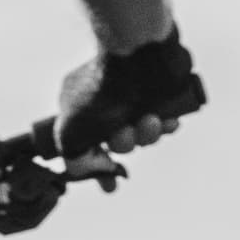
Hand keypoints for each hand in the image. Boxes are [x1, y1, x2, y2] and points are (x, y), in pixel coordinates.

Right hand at [54, 27, 204, 157]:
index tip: (110, 186)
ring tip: (150, 120)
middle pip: (116, 139)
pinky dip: (166, 123)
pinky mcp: (158, 88)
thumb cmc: (102, 91)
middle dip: (125, 143)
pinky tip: (167, 120)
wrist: (141, 53)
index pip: (84, 142)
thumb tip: (92, 170)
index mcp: (76, 103)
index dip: (97, 166)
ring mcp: (132, 91)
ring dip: (147, 133)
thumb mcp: (72, 132)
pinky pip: (164, 117)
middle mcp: (103, 98)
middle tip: (126, 133)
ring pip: (142, 130)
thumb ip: (73, 157)